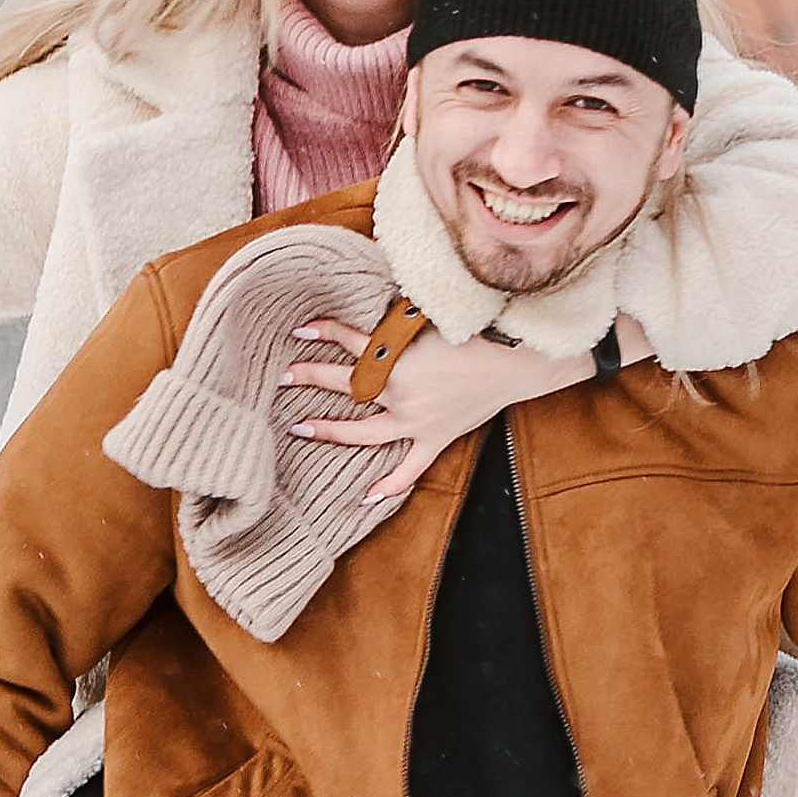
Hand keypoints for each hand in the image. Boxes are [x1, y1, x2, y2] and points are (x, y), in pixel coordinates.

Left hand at [279, 317, 593, 509]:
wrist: (516, 362)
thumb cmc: (478, 332)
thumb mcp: (432, 318)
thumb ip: (398, 317)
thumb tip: (372, 300)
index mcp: (398, 361)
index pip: (350, 343)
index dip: (323, 332)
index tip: (299, 328)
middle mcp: (400, 395)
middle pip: (345, 386)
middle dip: (310, 378)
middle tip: (281, 377)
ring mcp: (416, 422)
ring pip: (363, 433)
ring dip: (329, 429)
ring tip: (299, 426)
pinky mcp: (435, 439)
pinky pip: (409, 469)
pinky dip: (388, 485)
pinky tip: (365, 496)